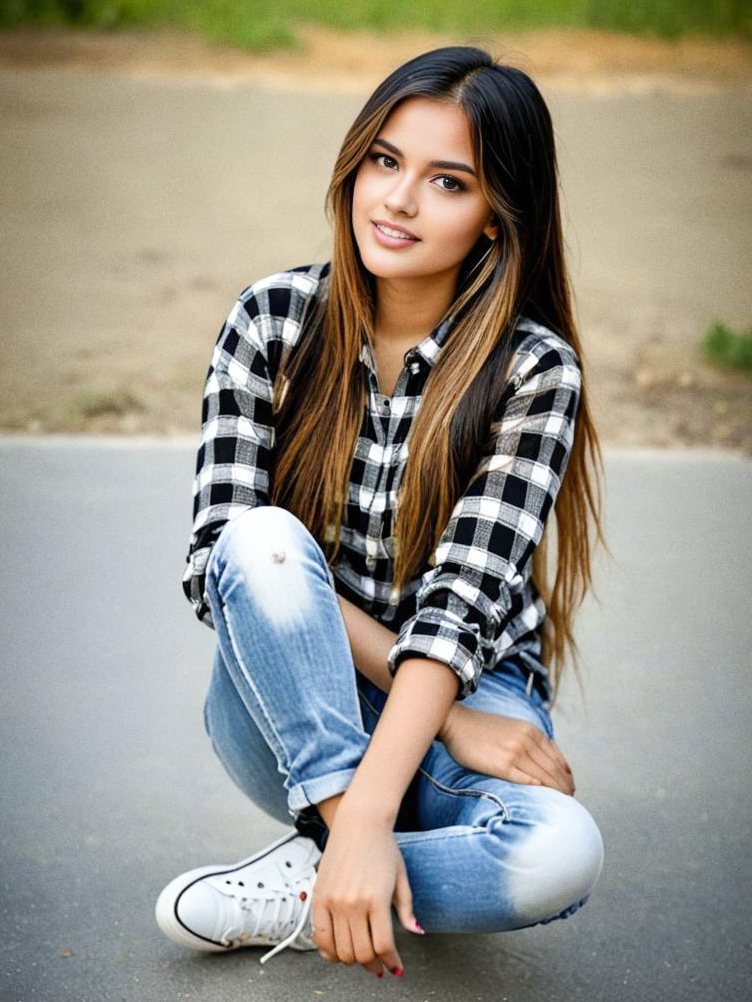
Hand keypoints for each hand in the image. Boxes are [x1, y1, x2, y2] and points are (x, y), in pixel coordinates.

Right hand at [311, 805, 422, 977]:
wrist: (359, 822)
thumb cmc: (383, 846)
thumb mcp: (401, 877)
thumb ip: (407, 908)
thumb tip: (417, 931)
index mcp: (376, 899)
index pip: (383, 945)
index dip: (391, 961)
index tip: (395, 966)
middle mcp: (352, 902)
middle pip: (361, 953)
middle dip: (373, 965)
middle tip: (379, 964)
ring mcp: (333, 901)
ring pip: (341, 950)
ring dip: (353, 960)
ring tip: (361, 957)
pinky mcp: (318, 897)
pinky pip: (319, 937)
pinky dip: (328, 951)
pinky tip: (338, 951)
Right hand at [439, 705, 574, 795]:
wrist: (457, 723)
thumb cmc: (483, 728)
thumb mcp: (514, 727)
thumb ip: (531, 741)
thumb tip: (548, 761)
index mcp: (531, 731)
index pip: (557, 757)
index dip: (567, 774)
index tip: (570, 785)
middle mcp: (525, 740)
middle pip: (553, 769)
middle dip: (565, 785)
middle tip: (570, 797)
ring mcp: (514, 752)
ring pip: (543, 776)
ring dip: (555, 790)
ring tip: (562, 800)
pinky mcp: (501, 765)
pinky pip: (525, 780)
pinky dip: (537, 788)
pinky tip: (544, 796)